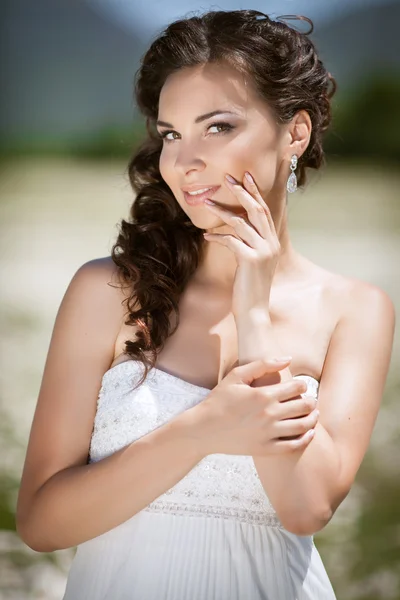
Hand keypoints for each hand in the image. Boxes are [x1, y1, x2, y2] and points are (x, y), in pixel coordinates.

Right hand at [191, 357, 318, 456]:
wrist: (203, 429)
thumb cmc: (219, 400)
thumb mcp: (236, 376)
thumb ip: (263, 364)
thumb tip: (288, 358)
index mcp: (263, 394)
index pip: (297, 387)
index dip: (303, 385)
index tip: (300, 386)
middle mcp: (269, 414)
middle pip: (305, 406)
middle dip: (311, 401)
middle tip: (309, 400)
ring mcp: (268, 433)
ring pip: (303, 426)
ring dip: (313, 418)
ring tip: (313, 414)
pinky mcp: (265, 449)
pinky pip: (294, 446)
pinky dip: (306, 439)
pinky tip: (308, 433)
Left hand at [203, 161, 286, 316]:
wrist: (253, 311)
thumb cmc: (249, 288)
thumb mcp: (252, 262)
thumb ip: (249, 244)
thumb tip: (236, 227)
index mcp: (273, 243)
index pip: (265, 212)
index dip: (255, 193)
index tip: (245, 177)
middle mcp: (271, 244)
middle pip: (257, 210)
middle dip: (242, 192)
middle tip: (228, 177)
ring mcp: (263, 252)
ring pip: (241, 222)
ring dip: (222, 210)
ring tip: (207, 203)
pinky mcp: (251, 260)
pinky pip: (231, 240)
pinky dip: (217, 237)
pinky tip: (206, 236)